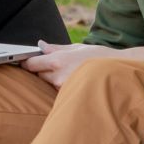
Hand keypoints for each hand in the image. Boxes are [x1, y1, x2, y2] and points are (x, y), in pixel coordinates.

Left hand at [19, 42, 143, 87]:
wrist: (119, 73)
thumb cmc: (100, 57)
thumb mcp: (78, 48)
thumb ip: (57, 48)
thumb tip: (41, 45)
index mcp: (59, 60)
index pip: (32, 64)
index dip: (26, 62)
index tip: (24, 61)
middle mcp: (58, 76)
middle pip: (38, 75)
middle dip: (43, 70)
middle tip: (55, 65)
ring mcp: (64, 89)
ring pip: (49, 83)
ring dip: (53, 79)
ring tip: (69, 73)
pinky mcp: (70, 98)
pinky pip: (59, 91)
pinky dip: (62, 87)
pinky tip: (73, 81)